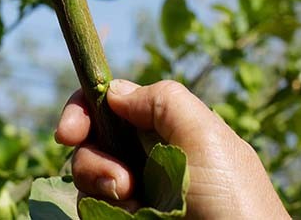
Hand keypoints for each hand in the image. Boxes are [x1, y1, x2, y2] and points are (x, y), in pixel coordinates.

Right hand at [55, 79, 289, 218]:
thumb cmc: (233, 199)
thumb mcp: (206, 135)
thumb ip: (161, 100)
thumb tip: (113, 93)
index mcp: (167, 129)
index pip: (111, 105)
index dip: (83, 110)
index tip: (68, 132)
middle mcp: (147, 158)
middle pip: (91, 141)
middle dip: (91, 158)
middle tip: (118, 183)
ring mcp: (137, 194)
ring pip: (87, 178)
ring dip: (101, 187)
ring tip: (135, 206)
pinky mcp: (127, 219)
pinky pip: (93, 210)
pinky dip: (106, 212)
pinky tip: (133, 218)